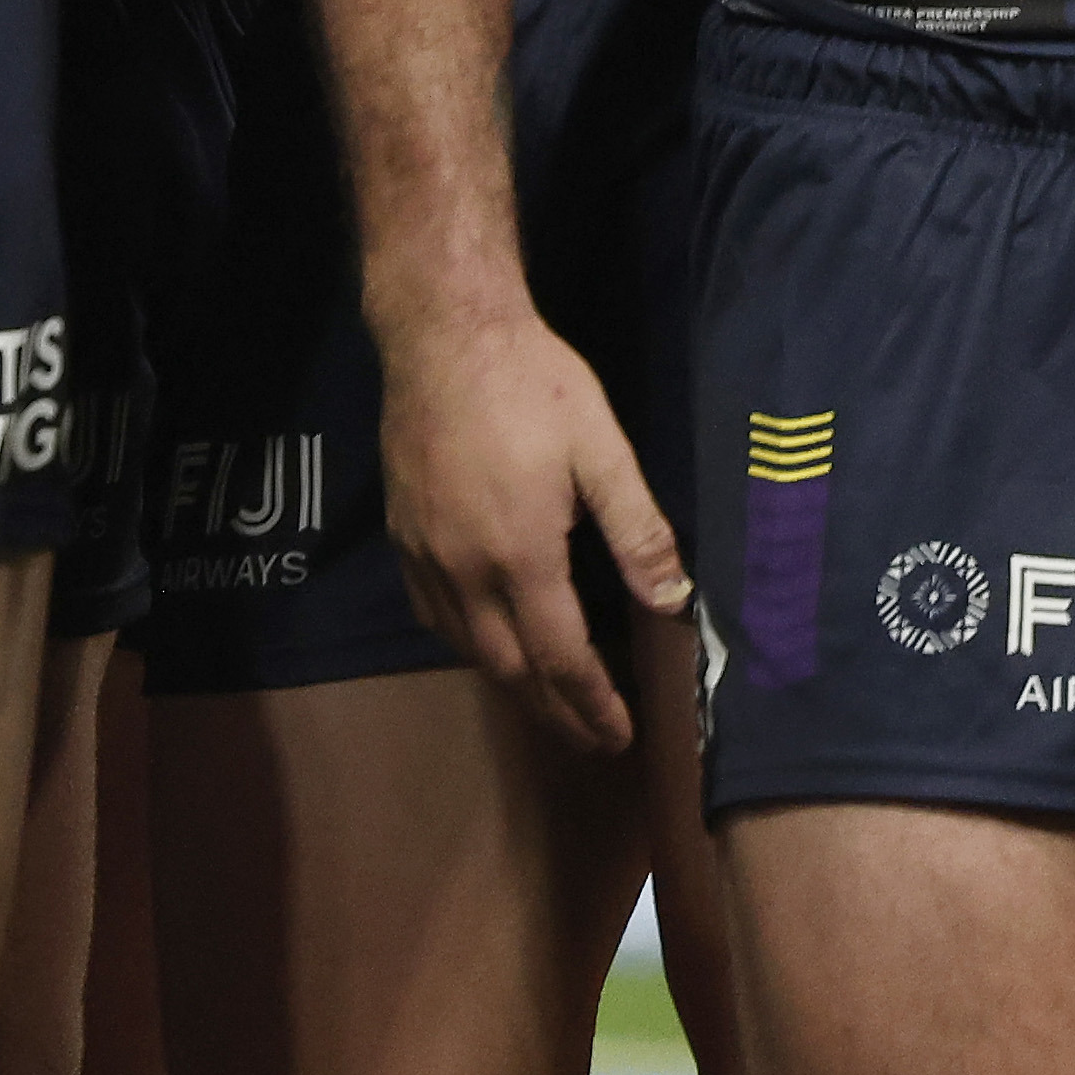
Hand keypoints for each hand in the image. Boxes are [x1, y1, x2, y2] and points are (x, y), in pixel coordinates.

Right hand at [377, 297, 687, 752]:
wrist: (443, 334)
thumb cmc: (532, 383)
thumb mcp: (601, 449)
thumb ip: (638, 530)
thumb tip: (672, 600)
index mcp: (521, 557)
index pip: (562, 658)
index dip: (593, 706)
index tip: (620, 737)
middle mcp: (466, 572)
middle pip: (511, 669)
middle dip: (555, 713)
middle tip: (591, 740)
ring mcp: (425, 557)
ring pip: (467, 648)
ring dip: (511, 684)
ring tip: (548, 702)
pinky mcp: (402, 536)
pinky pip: (433, 615)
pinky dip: (466, 644)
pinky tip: (484, 640)